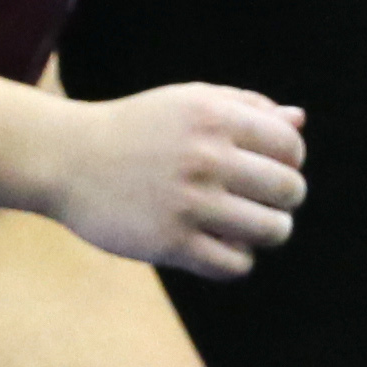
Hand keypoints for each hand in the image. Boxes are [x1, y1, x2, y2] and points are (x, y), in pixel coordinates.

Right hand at [44, 84, 308, 278]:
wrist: (68, 159)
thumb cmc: (138, 129)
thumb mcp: (190, 102)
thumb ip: (247, 107)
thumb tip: (299, 122)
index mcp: (215, 117)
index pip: (291, 146)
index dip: (290, 160)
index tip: (271, 167)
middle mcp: (206, 157)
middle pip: (289, 190)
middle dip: (285, 198)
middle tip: (264, 201)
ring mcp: (188, 203)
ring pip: (272, 230)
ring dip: (270, 231)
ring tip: (250, 226)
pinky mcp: (170, 243)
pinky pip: (235, 264)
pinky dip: (239, 259)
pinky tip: (224, 246)